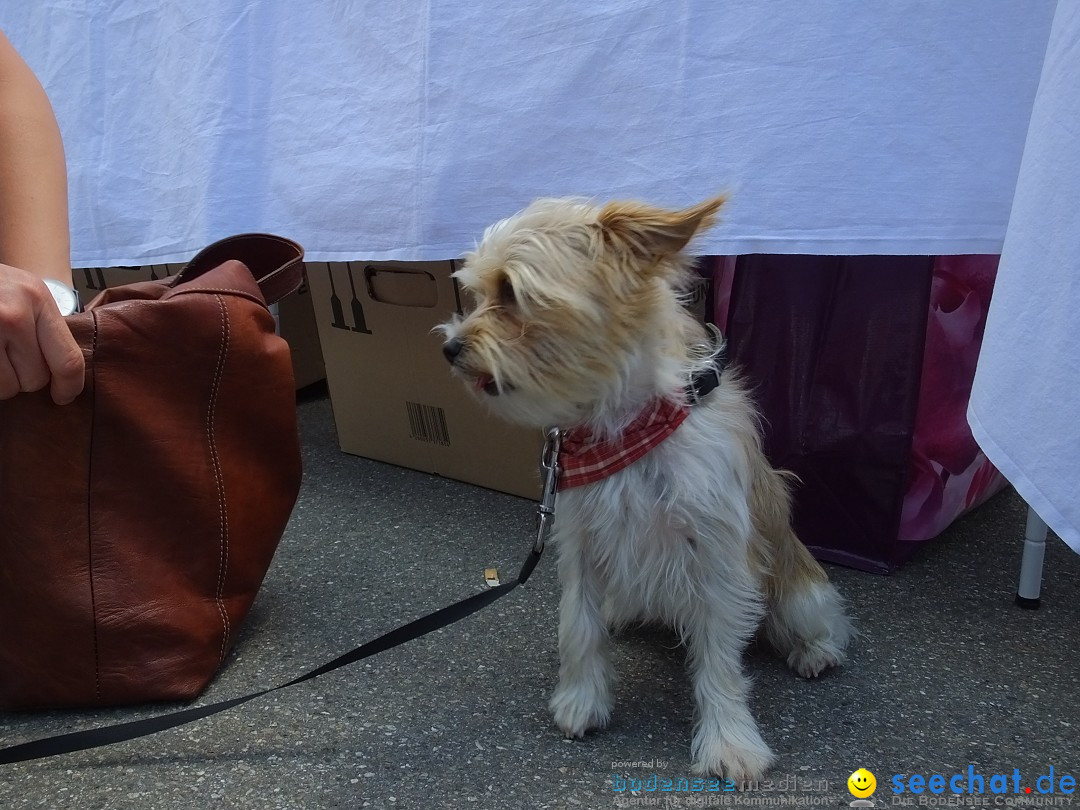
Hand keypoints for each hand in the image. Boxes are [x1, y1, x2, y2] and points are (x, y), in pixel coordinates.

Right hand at [0, 262, 83, 403]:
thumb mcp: (21, 290)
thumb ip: (42, 324)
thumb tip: (65, 372)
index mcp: (36, 299)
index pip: (68, 359)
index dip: (69, 386)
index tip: (63, 396)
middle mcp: (14, 315)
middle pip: (35, 379)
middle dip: (23, 378)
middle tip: (8, 358)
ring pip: (8, 387)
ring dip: (1, 382)